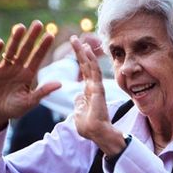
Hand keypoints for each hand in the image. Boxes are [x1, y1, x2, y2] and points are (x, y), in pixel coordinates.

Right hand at [0, 20, 61, 136]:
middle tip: (38, 23)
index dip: (43, 46)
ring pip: (11, 51)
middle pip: (26, 50)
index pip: (38, 58)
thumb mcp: (30, 102)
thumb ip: (43, 92)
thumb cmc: (15, 108)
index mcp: (28, 74)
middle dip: (32, 37)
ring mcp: (5, 68)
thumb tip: (60, 84)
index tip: (51, 34)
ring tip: (21, 27)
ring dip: (15, 39)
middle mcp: (18, 68)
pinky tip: (0, 42)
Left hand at [70, 35, 123, 154]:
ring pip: (90, 65)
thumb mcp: (79, 113)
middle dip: (80, 52)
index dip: (80, 60)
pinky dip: (90, 59)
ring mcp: (96, 87)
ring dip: (84, 52)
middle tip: (74, 39)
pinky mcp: (98, 89)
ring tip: (77, 40)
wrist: (97, 133)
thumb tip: (77, 97)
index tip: (77, 49)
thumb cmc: (89, 127)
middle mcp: (93, 87)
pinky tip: (87, 49)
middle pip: (86, 65)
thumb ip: (78, 104)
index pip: (84, 72)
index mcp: (88, 92)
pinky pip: (94, 71)